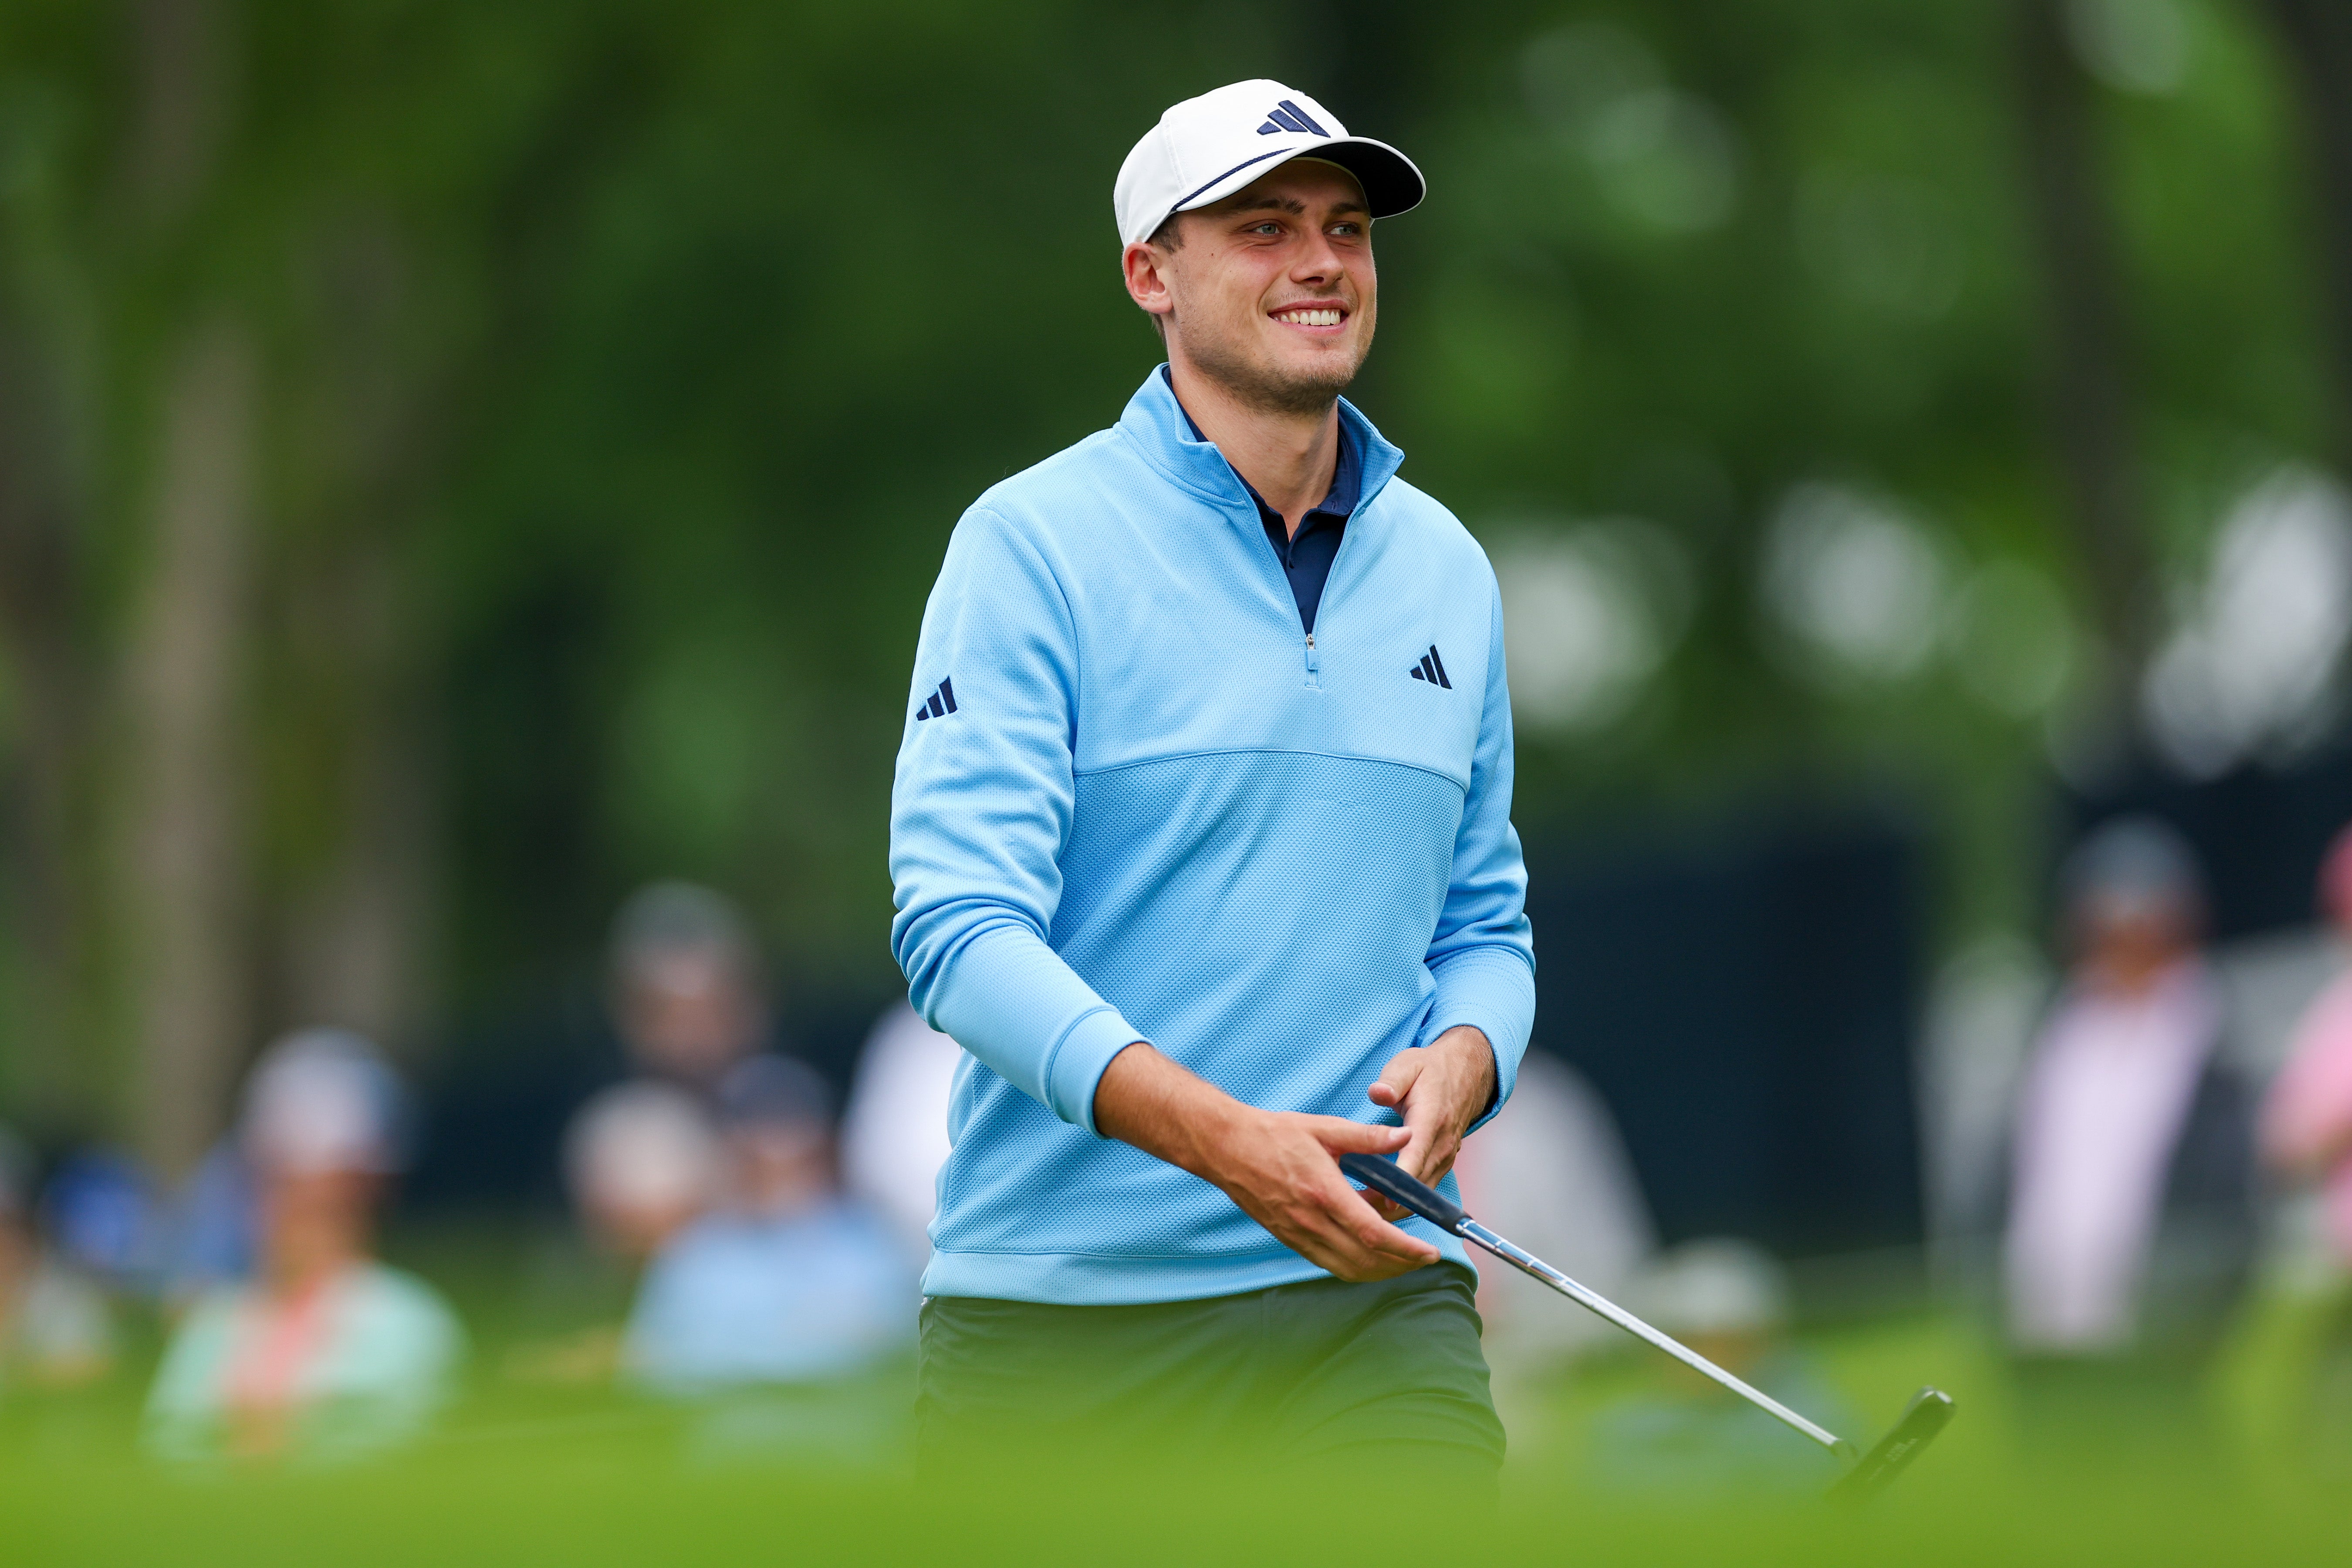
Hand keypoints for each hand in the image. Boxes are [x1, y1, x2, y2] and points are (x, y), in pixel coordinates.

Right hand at [1093, 1043, 1441, 1281]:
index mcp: (1324, 1192)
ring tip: (1404, 1261)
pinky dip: (1356, 1267)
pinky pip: (1329, 1264)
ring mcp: (1298, 1235)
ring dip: (1381, 1271)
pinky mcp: (1290, 1239)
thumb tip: (1404, 1135)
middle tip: (1425, 1258)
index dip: (1406, 1249)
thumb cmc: (1274, 1135)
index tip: (1429, 1250)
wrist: (1227, 1148)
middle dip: (1402, 1265)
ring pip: (1348, 1269)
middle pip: (1366, 1260)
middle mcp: (1311, 1221)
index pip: (1373, 1233)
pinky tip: (1369, 1254)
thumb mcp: (1324, 1128)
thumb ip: (1367, 1137)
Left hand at [1360, 1026, 1494, 1224]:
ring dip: (1394, 1204)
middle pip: (1417, 1183)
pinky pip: (1423, 1190)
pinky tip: (1375, 1203)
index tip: (1381, 1197)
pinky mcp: (1442, 1165)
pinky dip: (1403, 1200)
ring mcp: (1445, 1157)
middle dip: (1387, 1199)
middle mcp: (1442, 1144)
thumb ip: (1392, 1081)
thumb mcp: (1408, 1065)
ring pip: (1421, 1193)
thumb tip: (1378, 1093)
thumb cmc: (1429, 1070)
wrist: (1465, 1074)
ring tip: (1357, 1213)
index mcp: (1431, 1119)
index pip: (1416, 1154)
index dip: (1400, 1179)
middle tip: (1351, 1212)